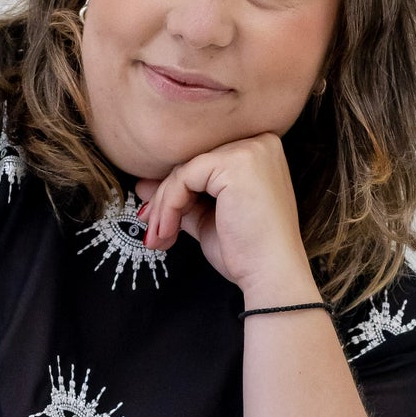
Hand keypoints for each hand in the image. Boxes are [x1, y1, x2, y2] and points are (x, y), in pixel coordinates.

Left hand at [134, 134, 319, 306]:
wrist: (271, 275)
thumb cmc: (247, 252)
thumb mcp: (208, 218)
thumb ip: (182, 198)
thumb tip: (144, 186)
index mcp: (259, 151)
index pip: (203, 163)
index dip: (173, 191)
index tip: (154, 218)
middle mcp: (259, 142)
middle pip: (192, 164)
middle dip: (164, 200)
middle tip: (150, 232)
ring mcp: (249, 149)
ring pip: (185, 170)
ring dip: (163, 208)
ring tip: (157, 238)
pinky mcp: (235, 163)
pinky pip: (185, 178)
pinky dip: (169, 207)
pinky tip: (168, 232)